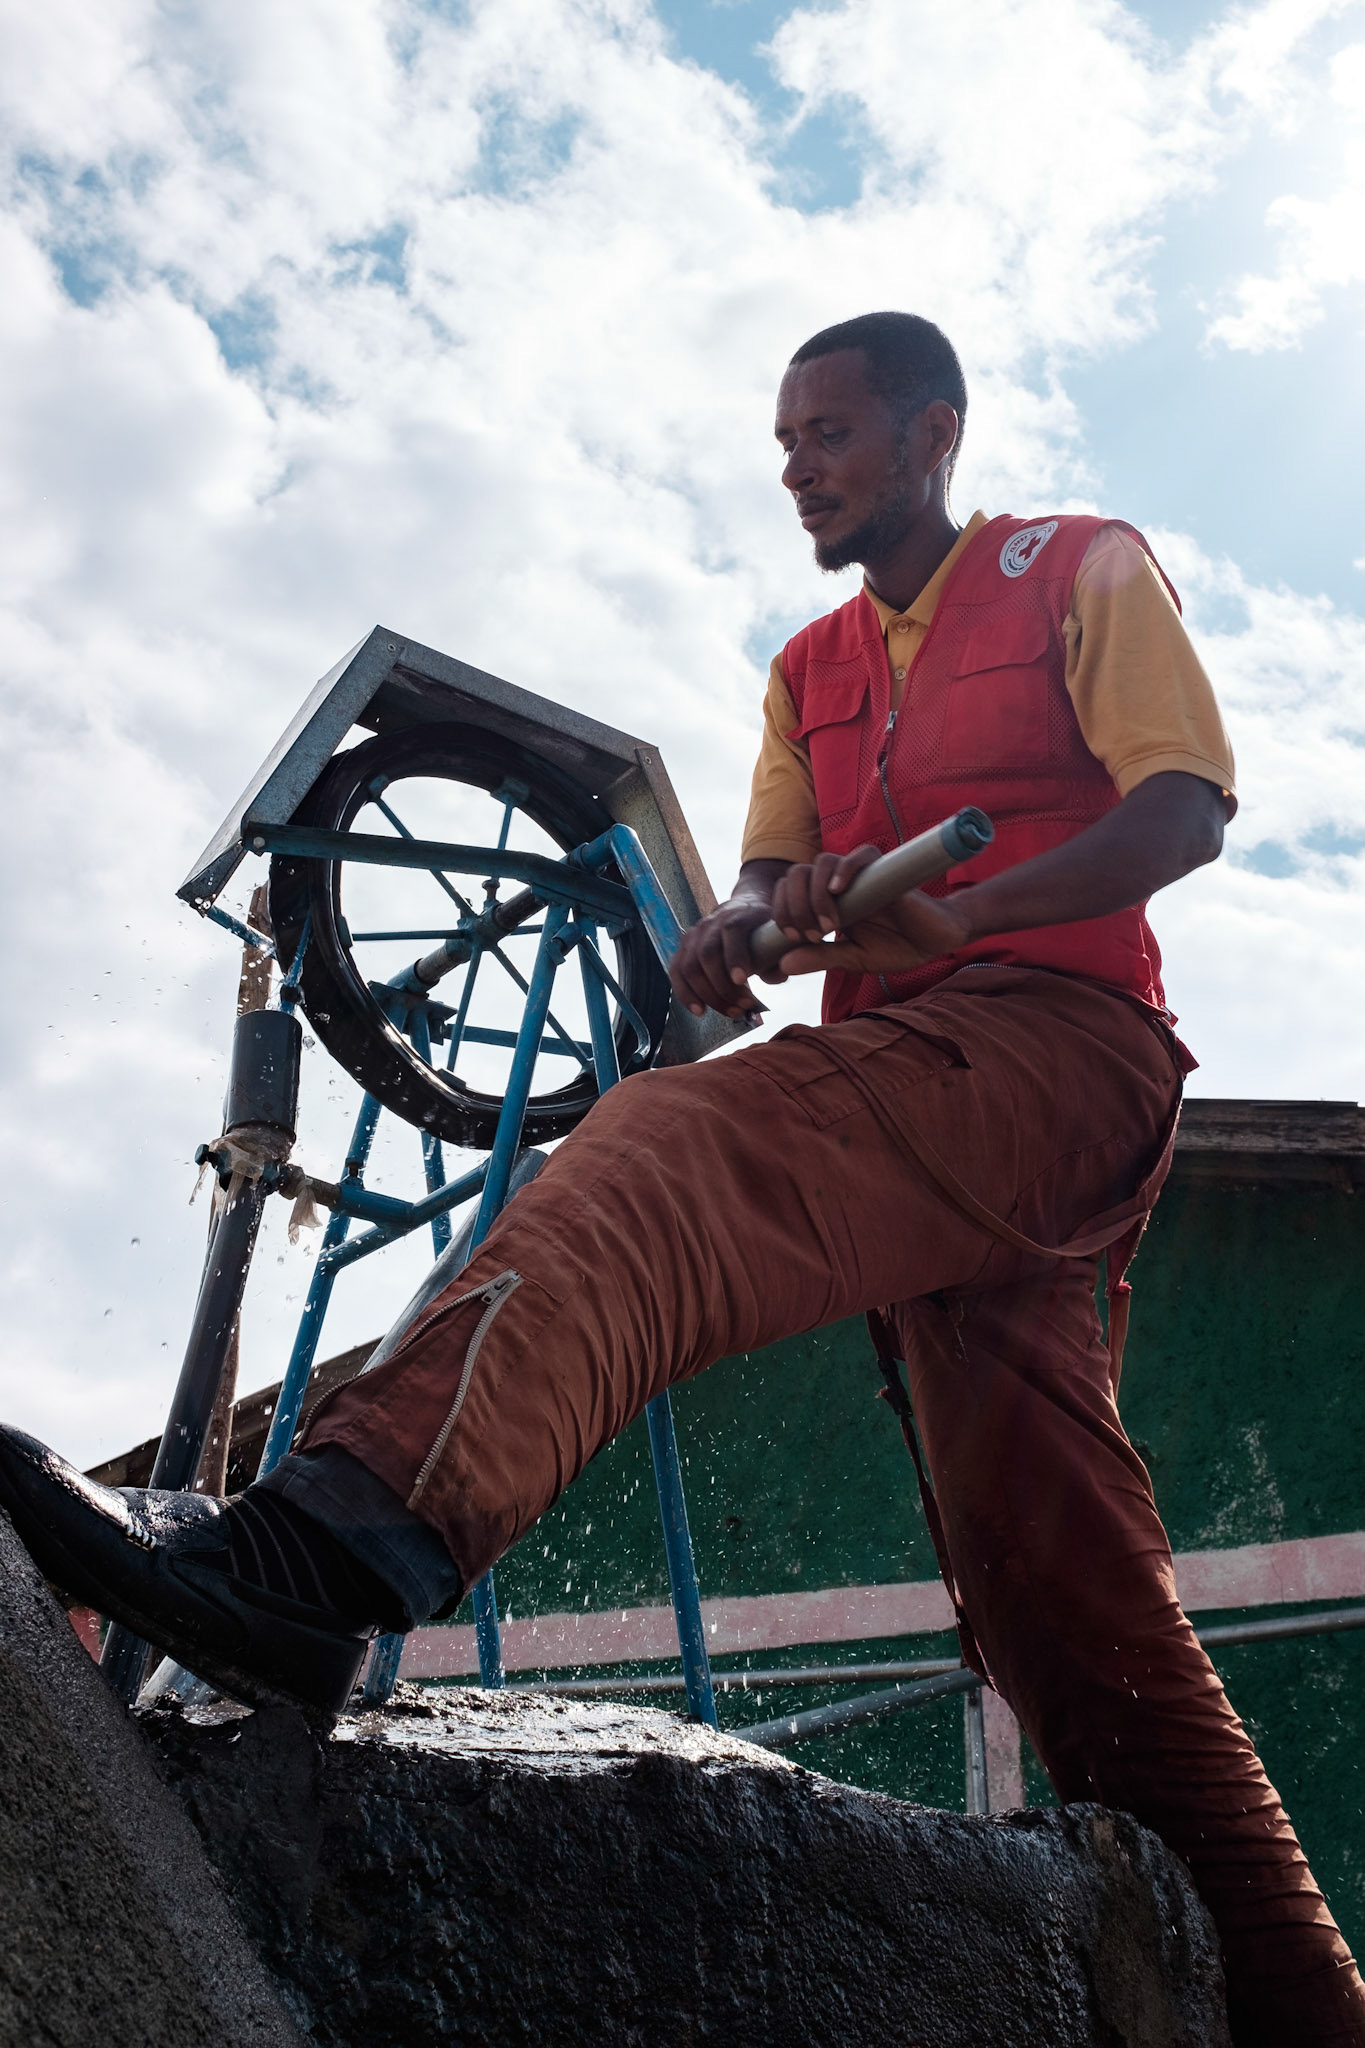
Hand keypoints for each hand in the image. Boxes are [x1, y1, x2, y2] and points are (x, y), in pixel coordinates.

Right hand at [669, 897, 774, 1017]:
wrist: (745, 907)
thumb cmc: (762, 929)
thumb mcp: (776, 937)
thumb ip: (778, 958)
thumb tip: (779, 976)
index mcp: (738, 915)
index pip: (731, 931)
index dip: (734, 956)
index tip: (741, 981)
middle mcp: (711, 923)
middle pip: (707, 954)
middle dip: (723, 986)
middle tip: (743, 1006)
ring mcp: (694, 935)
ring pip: (690, 967)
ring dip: (709, 995)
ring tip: (731, 1012)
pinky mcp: (683, 949)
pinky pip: (677, 973)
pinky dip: (686, 994)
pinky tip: (700, 1011)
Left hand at [772, 845, 974, 977]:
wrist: (936, 940)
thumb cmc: (897, 946)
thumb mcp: (852, 958)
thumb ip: (820, 958)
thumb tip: (782, 965)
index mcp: (827, 902)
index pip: (789, 890)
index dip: (781, 911)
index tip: (792, 938)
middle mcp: (838, 884)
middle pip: (798, 874)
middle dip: (793, 905)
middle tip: (809, 934)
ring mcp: (860, 875)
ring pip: (821, 863)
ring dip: (814, 895)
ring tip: (829, 926)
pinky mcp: (884, 870)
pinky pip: (859, 856)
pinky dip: (844, 869)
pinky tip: (838, 890)